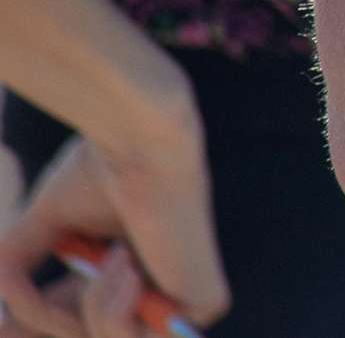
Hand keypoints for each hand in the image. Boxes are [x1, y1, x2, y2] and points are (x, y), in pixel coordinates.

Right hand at [0, 130, 226, 337]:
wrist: (142, 146)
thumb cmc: (98, 173)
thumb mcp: (42, 231)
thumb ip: (17, 274)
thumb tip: (1, 323)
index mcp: (128, 269)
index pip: (82, 320)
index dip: (37, 329)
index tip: (1, 328)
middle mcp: (156, 286)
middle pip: (92, 336)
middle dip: (45, 332)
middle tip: (7, 325)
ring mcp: (183, 298)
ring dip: (81, 313)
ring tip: (109, 256)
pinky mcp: (204, 303)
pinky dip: (113, 313)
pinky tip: (126, 265)